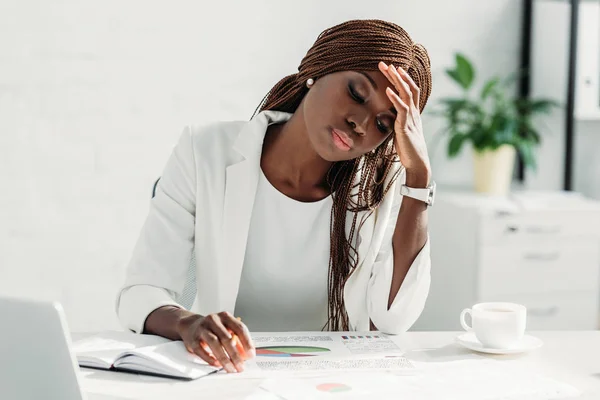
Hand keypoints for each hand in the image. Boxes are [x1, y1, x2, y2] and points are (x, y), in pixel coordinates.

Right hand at [176, 311, 254, 372]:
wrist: (190, 325)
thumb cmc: (213, 329)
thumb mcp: (226, 330)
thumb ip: (237, 341)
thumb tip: (245, 356)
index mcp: (225, 316)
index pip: (239, 328)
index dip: (247, 342)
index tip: (251, 355)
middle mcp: (214, 320)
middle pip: (227, 337)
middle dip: (235, 355)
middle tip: (240, 366)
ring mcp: (202, 328)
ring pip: (214, 343)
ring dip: (224, 358)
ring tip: (230, 368)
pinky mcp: (192, 339)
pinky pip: (201, 349)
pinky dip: (209, 358)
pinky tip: (217, 364)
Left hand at [378, 61, 430, 185]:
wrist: (416, 163)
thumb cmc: (407, 149)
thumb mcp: (401, 131)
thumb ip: (396, 121)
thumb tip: (387, 116)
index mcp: (413, 113)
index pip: (410, 90)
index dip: (402, 78)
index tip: (393, 68)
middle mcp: (414, 112)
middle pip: (408, 87)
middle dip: (397, 74)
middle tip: (385, 63)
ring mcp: (411, 118)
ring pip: (407, 94)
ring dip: (397, 80)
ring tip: (389, 69)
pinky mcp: (406, 126)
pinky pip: (402, 109)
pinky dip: (395, 98)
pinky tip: (387, 90)